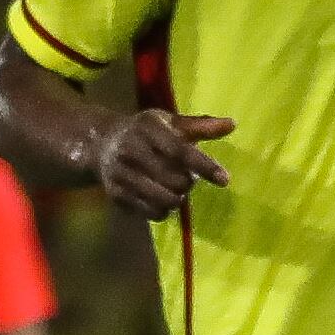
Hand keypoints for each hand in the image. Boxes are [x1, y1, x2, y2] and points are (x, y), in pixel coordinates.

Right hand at [92, 109, 232, 219]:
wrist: (101, 144)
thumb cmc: (146, 132)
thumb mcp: (170, 122)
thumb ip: (201, 125)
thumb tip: (232, 124)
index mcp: (148, 129)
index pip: (180, 151)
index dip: (204, 166)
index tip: (225, 179)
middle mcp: (131, 151)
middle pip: (175, 180)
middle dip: (189, 182)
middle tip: (187, 176)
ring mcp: (122, 175)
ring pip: (164, 199)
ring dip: (179, 197)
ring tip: (176, 187)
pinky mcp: (117, 195)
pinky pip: (152, 212)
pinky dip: (165, 210)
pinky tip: (162, 197)